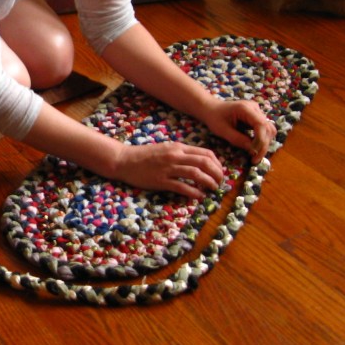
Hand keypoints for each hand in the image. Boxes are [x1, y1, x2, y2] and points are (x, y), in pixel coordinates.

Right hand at [111, 141, 225, 199]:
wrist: (124, 160)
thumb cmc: (145, 155)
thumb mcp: (166, 149)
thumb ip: (181, 154)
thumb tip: (199, 162)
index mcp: (178, 147)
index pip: (206, 153)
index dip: (217, 164)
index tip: (220, 173)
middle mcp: (175, 156)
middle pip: (204, 163)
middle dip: (217, 174)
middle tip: (220, 183)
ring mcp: (168, 168)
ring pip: (196, 174)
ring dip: (208, 182)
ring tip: (213, 189)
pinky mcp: (160, 181)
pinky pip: (182, 186)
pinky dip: (194, 192)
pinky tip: (199, 196)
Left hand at [197, 97, 276, 164]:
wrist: (211, 109)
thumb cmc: (214, 118)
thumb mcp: (223, 130)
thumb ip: (238, 139)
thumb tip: (253, 151)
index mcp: (245, 108)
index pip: (261, 125)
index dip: (261, 141)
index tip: (254, 154)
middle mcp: (255, 108)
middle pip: (268, 128)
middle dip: (263, 145)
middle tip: (255, 159)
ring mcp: (257, 112)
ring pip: (269, 130)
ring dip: (264, 144)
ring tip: (254, 155)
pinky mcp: (256, 117)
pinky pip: (264, 130)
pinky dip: (261, 140)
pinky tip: (253, 148)